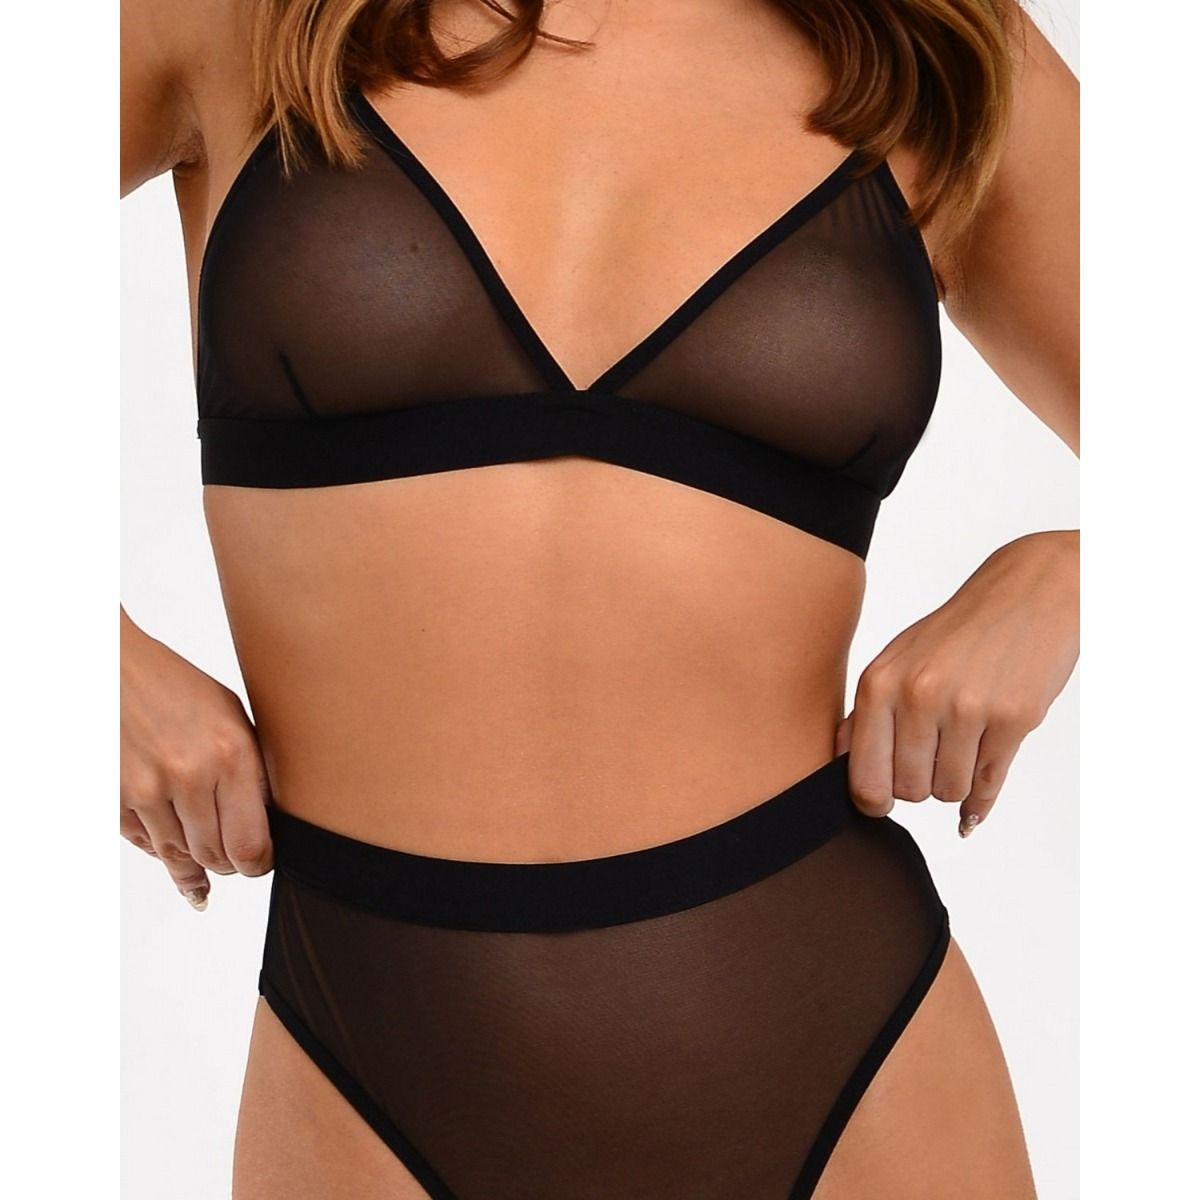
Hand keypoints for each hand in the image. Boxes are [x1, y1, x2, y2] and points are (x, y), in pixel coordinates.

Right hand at [120, 608, 272, 906]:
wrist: (113, 668)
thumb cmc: (179, 688)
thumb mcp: (233, 718)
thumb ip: (251, 770)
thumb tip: (265, 823)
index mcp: (232, 754)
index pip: (250, 843)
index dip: (258, 863)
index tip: (261, 861)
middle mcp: (190, 775)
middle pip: (215, 857)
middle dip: (229, 865)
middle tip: (236, 862)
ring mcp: (148, 789)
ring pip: (179, 856)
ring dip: (196, 862)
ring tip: (208, 861)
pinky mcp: (115, 797)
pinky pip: (145, 843)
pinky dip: (162, 849)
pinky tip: (176, 848)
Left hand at [835, 530, 1077, 834]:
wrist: (1028, 594)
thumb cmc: (957, 633)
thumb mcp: (898, 661)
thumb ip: (868, 714)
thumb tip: (844, 768)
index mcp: (880, 683)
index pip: (863, 776)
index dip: (873, 800)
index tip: (882, 801)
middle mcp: (918, 695)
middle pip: (909, 791)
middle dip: (921, 785)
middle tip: (932, 760)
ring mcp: (967, 708)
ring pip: (950, 790)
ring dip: (955, 782)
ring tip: (961, 748)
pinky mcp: (1013, 718)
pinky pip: (989, 784)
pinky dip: (982, 798)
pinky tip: (977, 794)